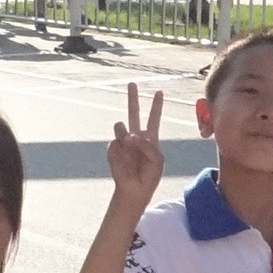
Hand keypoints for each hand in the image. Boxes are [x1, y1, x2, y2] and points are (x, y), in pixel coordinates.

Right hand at [104, 83, 164, 203]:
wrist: (135, 189)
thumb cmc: (149, 176)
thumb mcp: (157, 160)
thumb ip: (148, 146)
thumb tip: (131, 136)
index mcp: (150, 138)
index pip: (153, 118)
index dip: (156, 106)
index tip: (159, 92)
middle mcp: (136, 137)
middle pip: (134, 113)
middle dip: (133, 98)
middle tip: (132, 83)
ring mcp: (123, 142)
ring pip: (120, 126)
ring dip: (124, 134)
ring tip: (129, 147)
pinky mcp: (113, 149)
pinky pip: (116, 144)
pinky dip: (121, 152)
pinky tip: (124, 162)